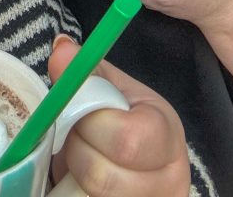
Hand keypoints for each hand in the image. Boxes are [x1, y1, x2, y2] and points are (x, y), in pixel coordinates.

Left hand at [49, 36, 189, 196]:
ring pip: (92, 195)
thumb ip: (87, 70)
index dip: (87, 125)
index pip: (124, 139)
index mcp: (166, 134)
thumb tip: (62, 49)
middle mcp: (170, 181)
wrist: (145, 159)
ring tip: (81, 156)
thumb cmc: (127, 118)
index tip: (77, 112)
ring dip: (74, 174)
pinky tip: (80, 178)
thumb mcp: (113, 88)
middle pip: (102, 176)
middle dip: (76, 151)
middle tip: (74, 136)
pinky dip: (74, 191)